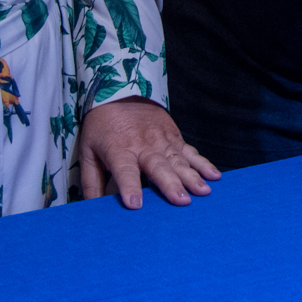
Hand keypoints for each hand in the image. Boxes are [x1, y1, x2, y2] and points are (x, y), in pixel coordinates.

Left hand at [78, 97, 219, 208]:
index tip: (135, 205)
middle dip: (170, 184)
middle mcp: (142, 145)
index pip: (124, 171)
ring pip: (178, 160)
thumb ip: (90, 182)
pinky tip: (214, 176)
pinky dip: (203, 163)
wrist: (121, 90)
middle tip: (182, 201)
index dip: (129, 187)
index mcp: (118, 150)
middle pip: (158, 167)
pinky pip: (190, 152)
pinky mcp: (174, 136)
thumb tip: (92, 210)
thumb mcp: (88, 151)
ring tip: (203, 191)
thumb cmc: (102, 127)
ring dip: (192, 176)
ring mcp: (161, 140)